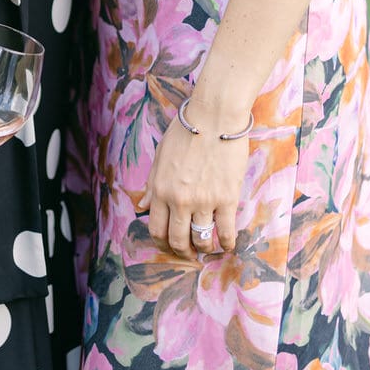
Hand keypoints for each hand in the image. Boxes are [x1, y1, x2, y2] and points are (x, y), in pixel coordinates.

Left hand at [142, 109, 249, 255]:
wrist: (215, 116)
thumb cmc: (187, 130)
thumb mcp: (161, 154)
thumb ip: (152, 183)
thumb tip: (141, 206)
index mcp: (161, 189)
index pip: (156, 229)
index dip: (162, 243)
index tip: (170, 246)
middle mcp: (180, 200)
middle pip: (177, 240)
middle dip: (182, 252)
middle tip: (189, 253)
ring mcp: (204, 201)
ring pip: (201, 240)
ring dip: (204, 249)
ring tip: (207, 248)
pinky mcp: (227, 198)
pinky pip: (226, 231)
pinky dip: (227, 243)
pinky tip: (228, 245)